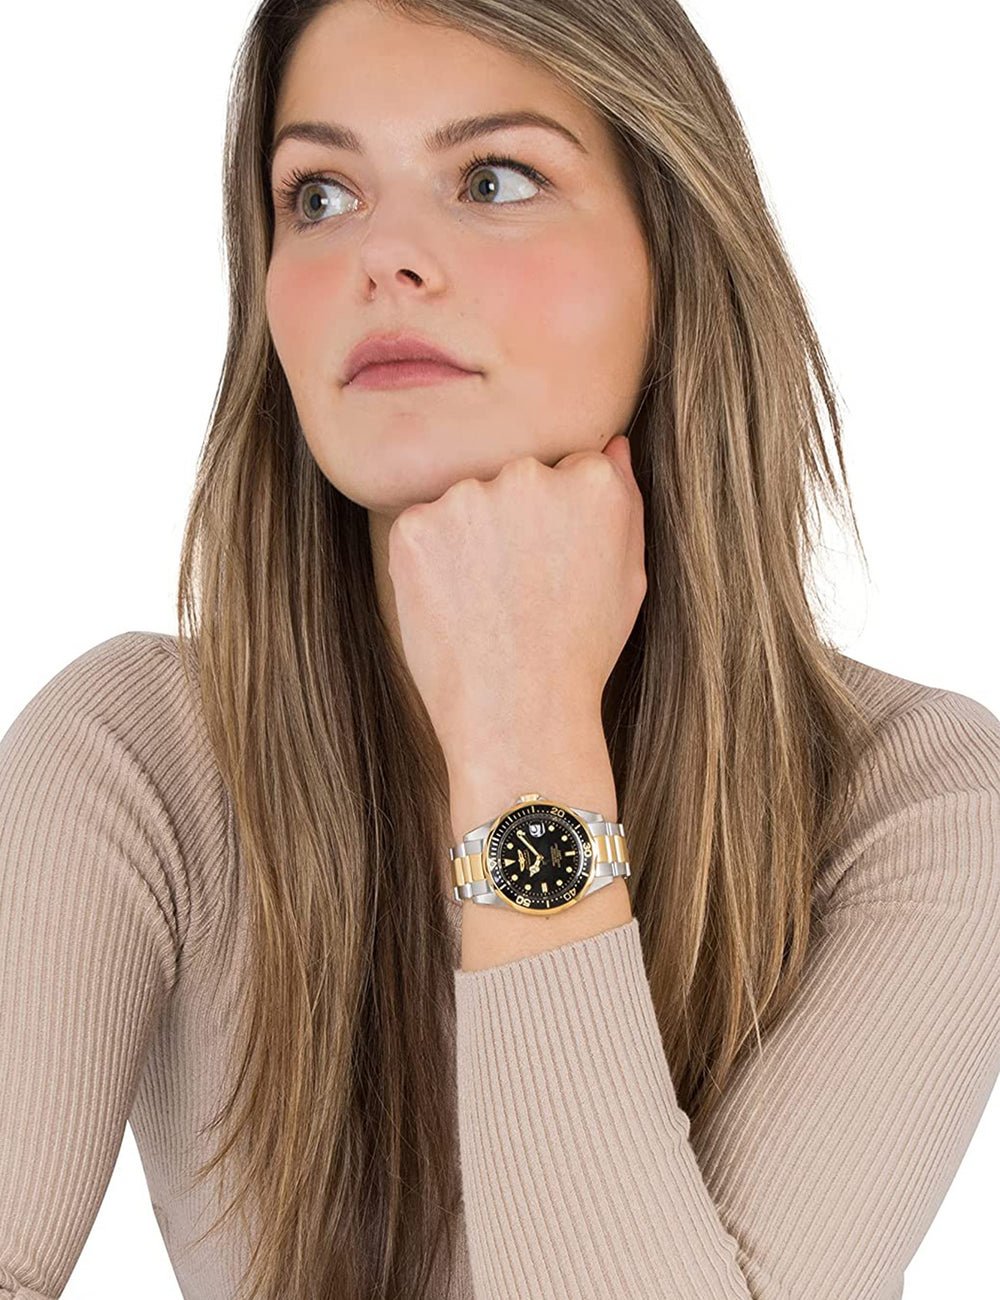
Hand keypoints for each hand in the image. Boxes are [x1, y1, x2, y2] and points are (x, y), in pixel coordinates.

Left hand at [386, 435, 645, 768]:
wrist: (517, 711)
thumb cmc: (581, 652)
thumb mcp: (629, 579)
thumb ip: (625, 500)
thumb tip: (612, 445)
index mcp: (591, 482)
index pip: (569, 471)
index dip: (559, 524)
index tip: (554, 567)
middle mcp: (528, 475)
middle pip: (514, 480)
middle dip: (513, 522)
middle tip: (517, 590)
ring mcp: (466, 498)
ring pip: (464, 504)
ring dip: (469, 539)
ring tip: (486, 604)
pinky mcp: (414, 526)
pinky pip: (421, 530)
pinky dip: (430, 562)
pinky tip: (453, 607)